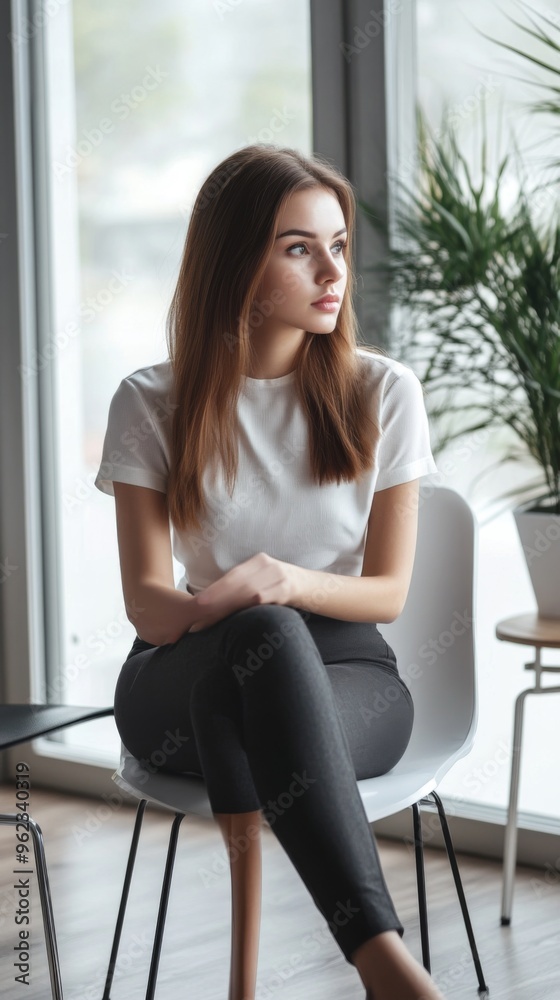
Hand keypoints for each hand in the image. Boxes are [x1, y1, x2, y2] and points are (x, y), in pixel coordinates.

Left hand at [186, 552, 300, 632]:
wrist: (309, 586)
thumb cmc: (278, 585)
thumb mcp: (261, 578)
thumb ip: (241, 586)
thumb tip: (208, 602)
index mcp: (259, 562)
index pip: (233, 576)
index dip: (215, 589)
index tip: (199, 602)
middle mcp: (269, 567)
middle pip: (239, 584)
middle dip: (217, 600)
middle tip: (198, 613)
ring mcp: (280, 579)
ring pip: (250, 594)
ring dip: (229, 608)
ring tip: (211, 620)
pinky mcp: (286, 592)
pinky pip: (263, 601)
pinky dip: (248, 610)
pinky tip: (237, 619)